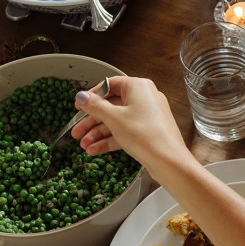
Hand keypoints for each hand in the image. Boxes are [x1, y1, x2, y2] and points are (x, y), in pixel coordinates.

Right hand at [71, 77, 193, 173]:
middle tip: (75, 132)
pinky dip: (110, 140)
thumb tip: (81, 95)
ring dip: (98, 133)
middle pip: (111, 106)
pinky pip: (125, 131)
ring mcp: (147, 116)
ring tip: (82, 145)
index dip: (92, 95)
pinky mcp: (147, 132)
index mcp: (138, 87)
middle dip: (92, 121)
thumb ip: (95, 106)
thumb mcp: (114, 118)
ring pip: (116, 121)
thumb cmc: (144, 134)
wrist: (168, 161)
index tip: (79, 105)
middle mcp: (144, 98)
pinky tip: (94, 150)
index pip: (110, 84)